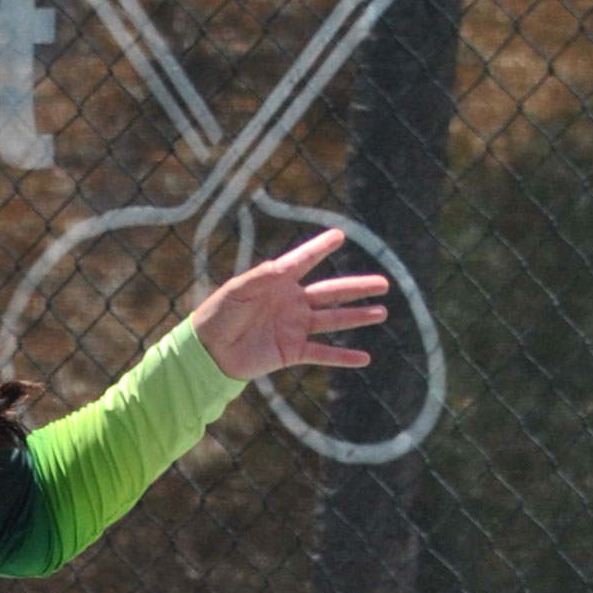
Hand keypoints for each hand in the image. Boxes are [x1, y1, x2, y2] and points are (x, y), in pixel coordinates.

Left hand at [189, 226, 387, 382]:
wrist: (209, 352)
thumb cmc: (217, 315)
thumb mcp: (237, 291)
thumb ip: (261, 277)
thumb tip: (284, 265)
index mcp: (277, 282)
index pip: (304, 260)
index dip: (321, 247)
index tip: (340, 234)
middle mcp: (292, 302)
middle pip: (331, 293)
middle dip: (358, 288)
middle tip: (384, 282)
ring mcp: (295, 327)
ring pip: (333, 320)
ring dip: (358, 317)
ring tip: (382, 312)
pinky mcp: (292, 351)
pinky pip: (323, 353)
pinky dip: (343, 356)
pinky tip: (364, 357)